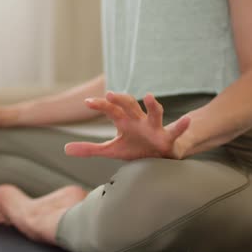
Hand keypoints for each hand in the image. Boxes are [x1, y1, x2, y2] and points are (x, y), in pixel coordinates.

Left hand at [64, 92, 190, 159]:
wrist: (159, 157)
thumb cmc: (135, 149)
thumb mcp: (111, 150)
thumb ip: (89, 149)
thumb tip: (65, 149)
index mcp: (124, 121)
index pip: (111, 109)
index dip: (100, 105)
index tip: (87, 102)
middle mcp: (139, 120)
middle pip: (130, 105)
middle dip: (120, 99)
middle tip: (109, 94)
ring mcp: (154, 128)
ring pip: (154, 113)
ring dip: (153, 105)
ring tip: (150, 96)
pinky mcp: (167, 138)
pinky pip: (175, 130)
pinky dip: (181, 125)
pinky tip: (186, 119)